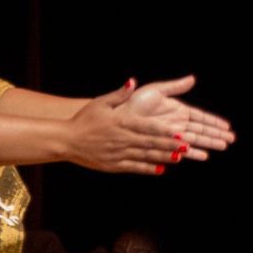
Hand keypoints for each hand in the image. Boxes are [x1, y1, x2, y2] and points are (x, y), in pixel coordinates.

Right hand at [65, 76, 225, 174]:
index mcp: (120, 122)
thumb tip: (132, 82)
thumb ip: (119, 94)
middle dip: (169, 145)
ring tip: (179, 158)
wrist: (65, 140)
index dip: (165, 131)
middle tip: (187, 146)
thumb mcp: (100, 102)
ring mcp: (117, 153)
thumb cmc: (83, 119)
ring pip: (144, 156)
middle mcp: (121, 139)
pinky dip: (147, 169)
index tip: (180, 132)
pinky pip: (133, 168)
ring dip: (163, 157)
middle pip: (150, 143)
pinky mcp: (112, 165)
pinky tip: (160, 170)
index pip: (147, 127)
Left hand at [109, 75, 233, 160]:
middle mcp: (174, 123)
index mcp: (176, 110)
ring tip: (222, 147)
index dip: (213, 121)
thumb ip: (174, 87)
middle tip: (230, 140)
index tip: (227, 126)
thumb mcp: (154, 92)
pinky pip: (178, 149)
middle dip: (215, 134)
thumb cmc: (131, 103)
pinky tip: (202, 156)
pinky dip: (190, 153)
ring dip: (207, 144)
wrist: (113, 117)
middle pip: (200, 130)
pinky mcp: (160, 144)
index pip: (200, 117)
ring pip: (192, 140)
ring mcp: (168, 135)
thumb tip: (192, 79)